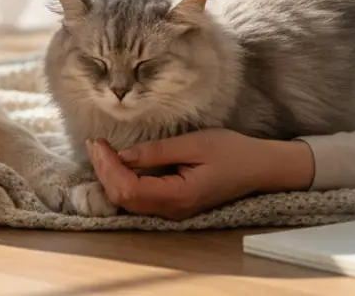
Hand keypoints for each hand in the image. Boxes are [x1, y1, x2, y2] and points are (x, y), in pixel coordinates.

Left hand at [84, 129, 315, 220]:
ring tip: (100, 151)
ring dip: (110, 177)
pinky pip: (140, 199)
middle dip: (103, 171)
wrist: (260, 168)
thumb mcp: (194, 144)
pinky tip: (117, 163)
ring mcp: (173, 211)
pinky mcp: (174, 205)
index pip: (128, 188)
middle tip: (94, 143)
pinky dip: (123, 181)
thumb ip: (156, 152)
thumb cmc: (232, 152)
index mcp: (177, 196)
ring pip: (129, 202)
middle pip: (123, 199)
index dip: (107, 166)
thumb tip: (122, 155)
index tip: (98, 142)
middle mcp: (172, 210)